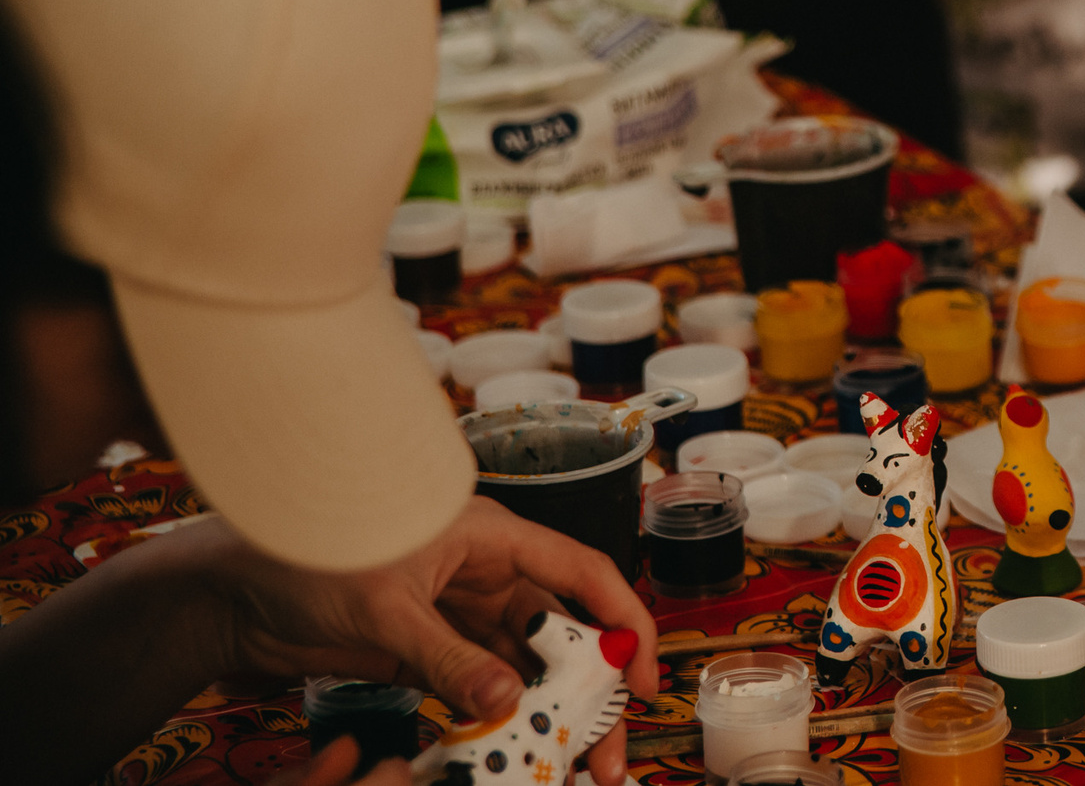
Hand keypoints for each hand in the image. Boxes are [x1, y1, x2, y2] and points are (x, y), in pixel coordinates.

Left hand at [191, 499, 658, 783]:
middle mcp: (485, 572)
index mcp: (491, 536)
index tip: (643, 675)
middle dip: (592, 687)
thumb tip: (505, 704)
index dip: (624, 619)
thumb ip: (446, 658)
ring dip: (548, 712)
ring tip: (567, 762)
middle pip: (563, 629)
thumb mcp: (383, 607)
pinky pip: (480, 687)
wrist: (227, 588)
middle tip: (606, 746)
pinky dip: (498, 720)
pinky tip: (511, 753)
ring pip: (525, 665)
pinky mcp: (427, 650)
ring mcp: (457, 613)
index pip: (582, 571)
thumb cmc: (305, 556)